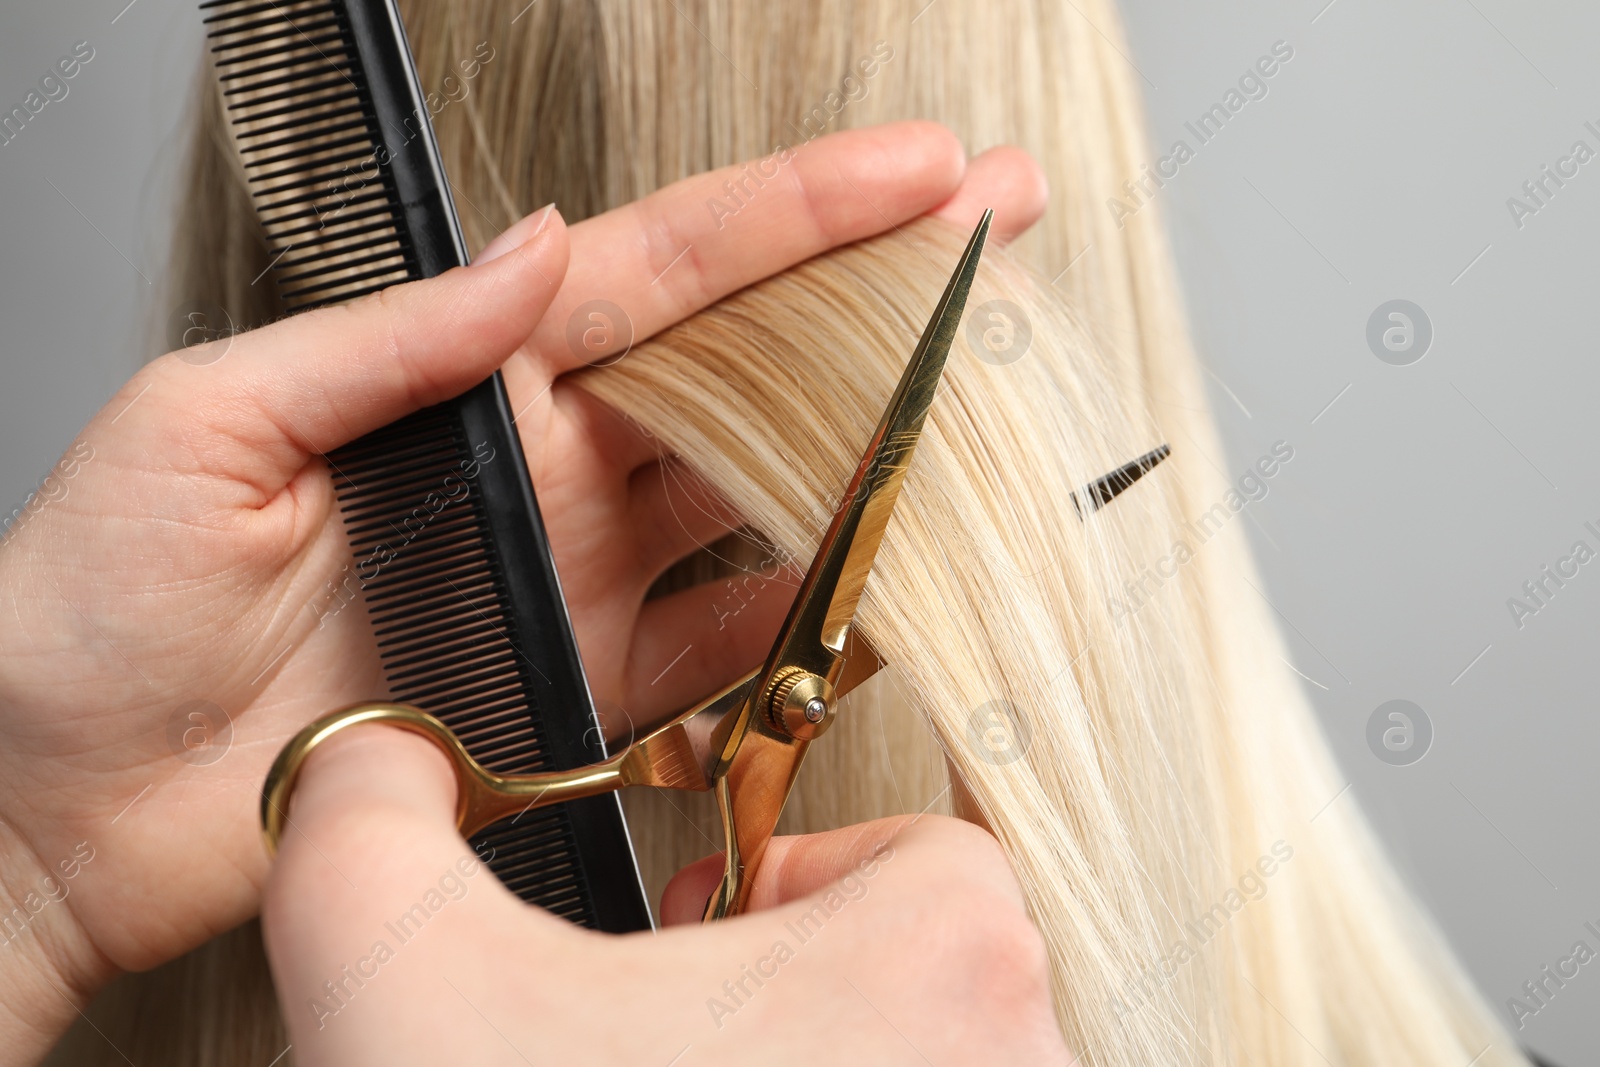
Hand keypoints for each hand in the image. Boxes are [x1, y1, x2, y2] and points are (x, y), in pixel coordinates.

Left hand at [0, 120, 1045, 1058]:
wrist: (59, 807)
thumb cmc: (88, 608)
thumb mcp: (209, 423)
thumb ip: (391, 343)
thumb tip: (536, 252)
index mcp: (464, 384)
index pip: (658, 271)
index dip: (793, 215)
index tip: (913, 172)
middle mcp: (540, 476)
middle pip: (742, 365)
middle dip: (874, 293)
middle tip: (993, 235)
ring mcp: (572, 588)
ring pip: (756, 498)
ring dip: (870, 445)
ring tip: (981, 396)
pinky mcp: (578, 701)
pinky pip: (722, 651)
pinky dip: (810, 619)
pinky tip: (883, 579)